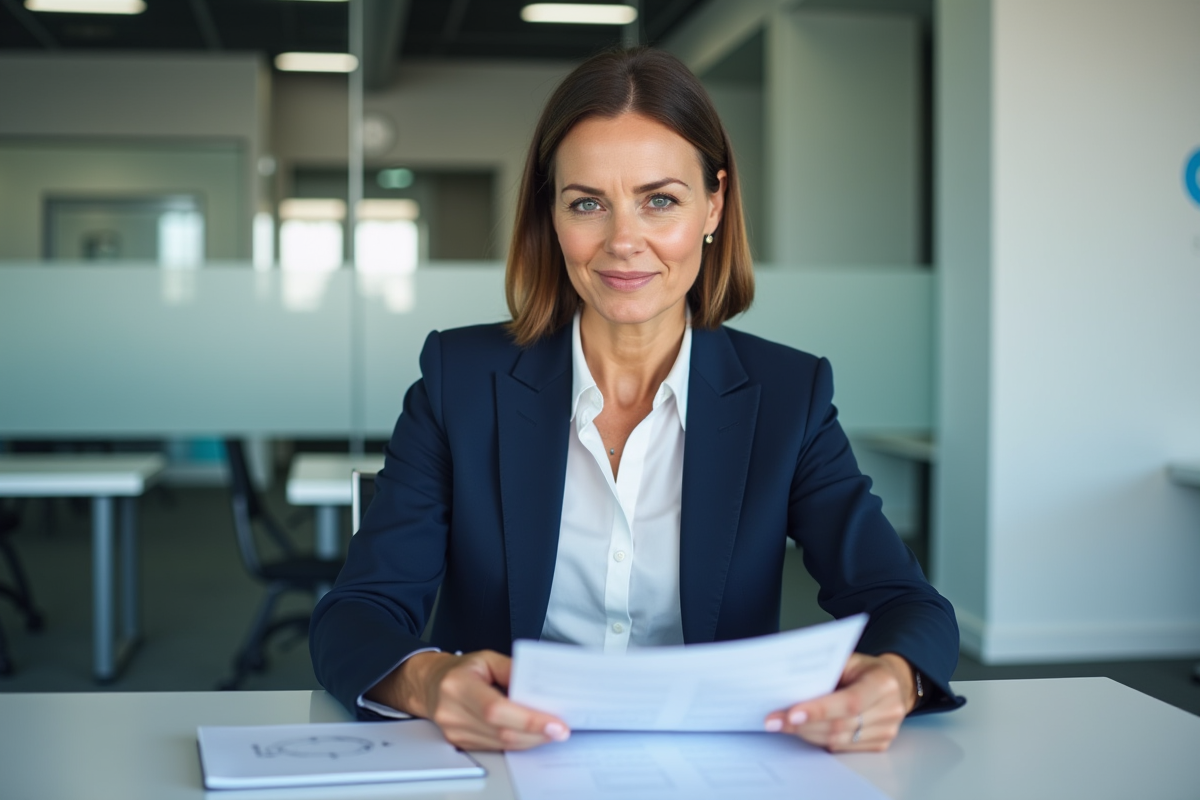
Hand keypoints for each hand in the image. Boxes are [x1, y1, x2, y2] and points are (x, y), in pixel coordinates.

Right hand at [369, 650, 570, 750]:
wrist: (431, 684)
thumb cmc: (461, 669)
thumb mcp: (487, 658)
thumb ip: (513, 669)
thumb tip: (539, 685)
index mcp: (458, 685)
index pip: (496, 709)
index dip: (528, 720)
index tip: (555, 724)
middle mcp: (452, 711)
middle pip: (501, 732)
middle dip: (536, 733)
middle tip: (560, 730)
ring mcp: (454, 731)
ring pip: (501, 745)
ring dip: (530, 740)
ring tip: (549, 731)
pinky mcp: (459, 743)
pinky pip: (495, 748)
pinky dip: (517, 743)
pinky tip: (530, 735)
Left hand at [764, 652, 915, 751]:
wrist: (893, 682)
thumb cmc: (862, 669)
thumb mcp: (848, 660)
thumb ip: (826, 671)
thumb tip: (789, 685)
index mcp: (882, 683)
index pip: (849, 702)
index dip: (819, 710)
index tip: (790, 715)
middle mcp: (889, 709)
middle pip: (840, 725)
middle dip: (802, 725)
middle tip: (774, 722)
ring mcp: (887, 730)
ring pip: (838, 740)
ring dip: (806, 734)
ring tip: (782, 725)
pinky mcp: (880, 744)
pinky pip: (842, 748)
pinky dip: (819, 740)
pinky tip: (804, 731)